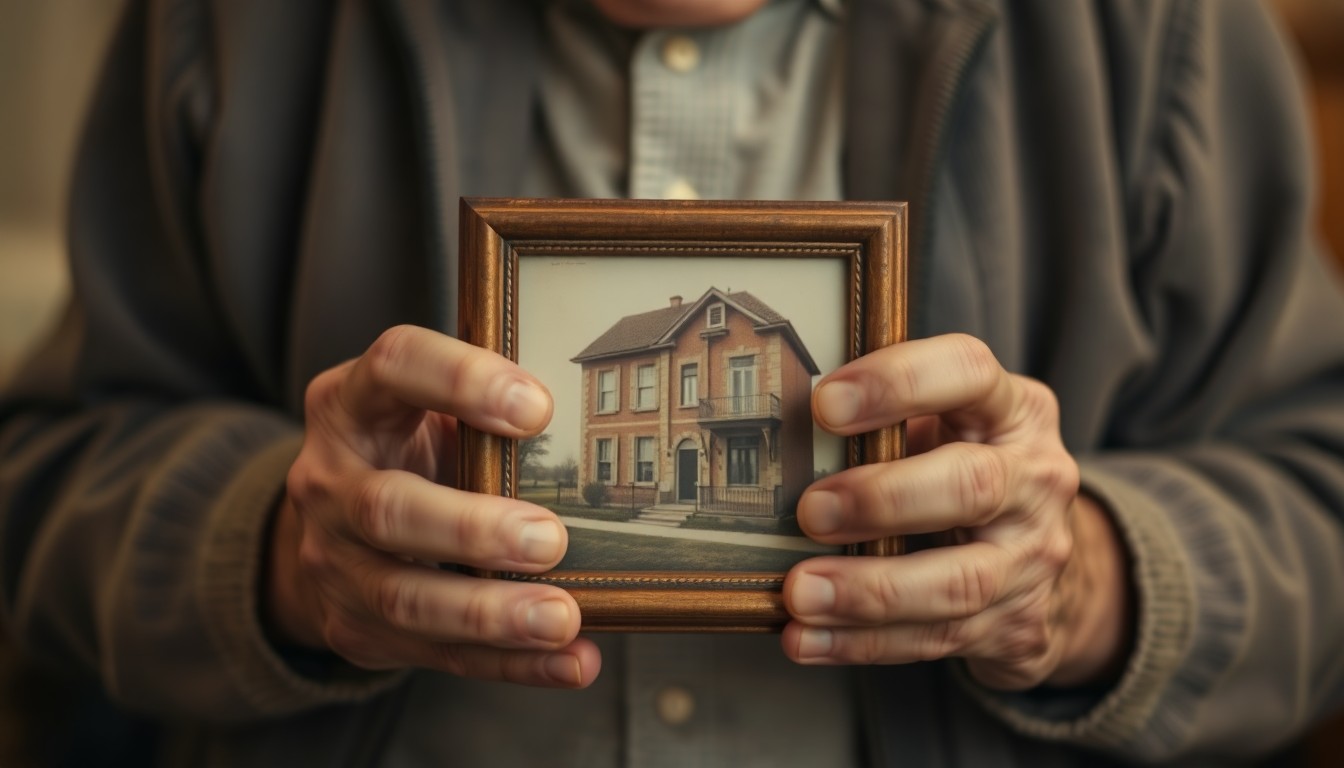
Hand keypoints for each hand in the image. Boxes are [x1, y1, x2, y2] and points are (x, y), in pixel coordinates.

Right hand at [265, 325, 599, 687]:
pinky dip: (514, 663)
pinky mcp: (357, 627)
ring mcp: (334, 562)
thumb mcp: (424, 411)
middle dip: (471, 528)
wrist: (332, 530)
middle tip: (550, 538)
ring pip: (405, 597)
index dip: (461, 380)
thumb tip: (595, 431)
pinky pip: (441, 654)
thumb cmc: (409, 451)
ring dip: (491, 612)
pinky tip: (572, 661)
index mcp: (351, 404)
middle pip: (387, 507)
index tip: (538, 409)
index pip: (394, 366)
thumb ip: (481, 413)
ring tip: (562, 616)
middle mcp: (330, 481)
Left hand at [782, 334, 1131, 688]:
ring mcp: (1034, 557)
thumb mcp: (943, 428)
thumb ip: (884, 425)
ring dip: (869, 591)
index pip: (967, 373)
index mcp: (1013, 409)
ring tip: (800, 593)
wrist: (1037, 553)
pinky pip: (937, 639)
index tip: (823, 404)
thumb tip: (777, 434)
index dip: (897, 382)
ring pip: (959, 582)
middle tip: (811, 512)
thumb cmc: (962, 468)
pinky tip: (807, 639)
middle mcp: (1036, 478)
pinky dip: (862, 642)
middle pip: (971, 484)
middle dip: (882, 500)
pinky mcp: (1018, 623)